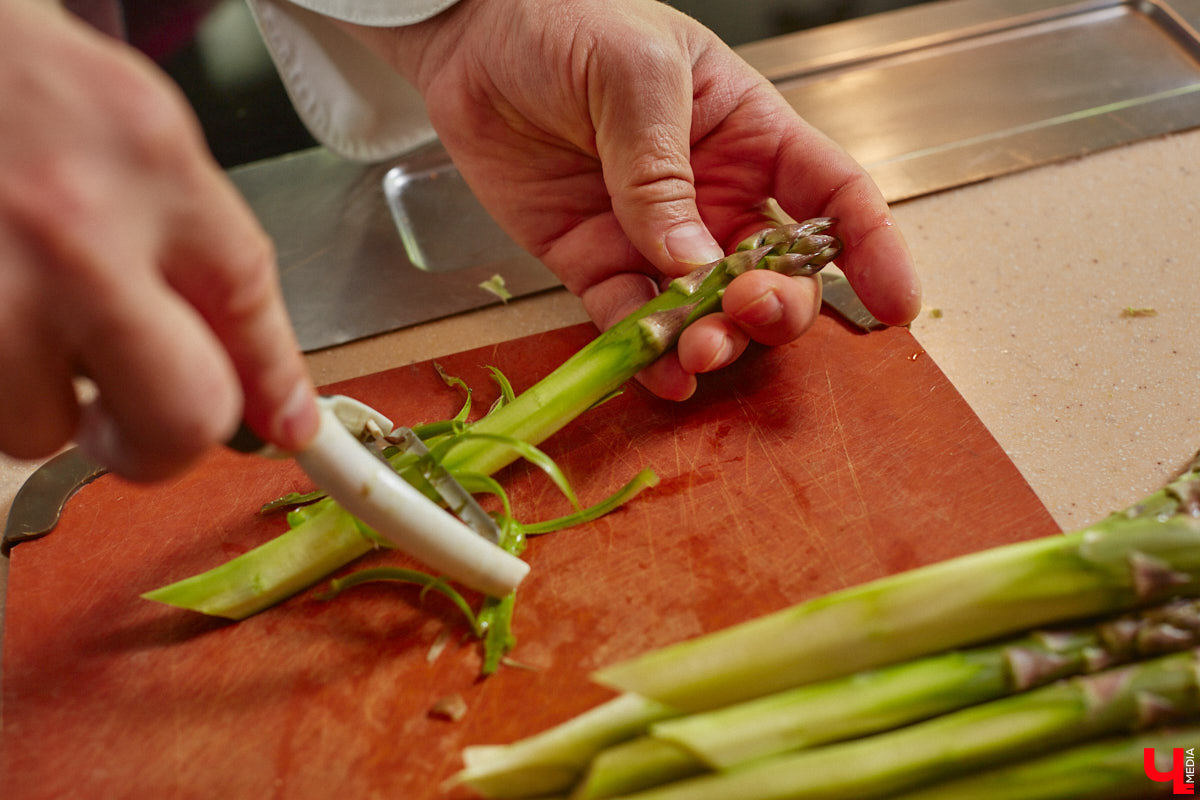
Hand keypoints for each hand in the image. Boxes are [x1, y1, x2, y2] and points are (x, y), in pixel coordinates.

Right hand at [0, 0, 317, 479]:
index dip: (275, 383)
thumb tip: (241, 355)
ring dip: (40, 399)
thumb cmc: (1, 73)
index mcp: (149, 159)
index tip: (288, 426)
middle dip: (164, 440)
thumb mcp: (124, 123)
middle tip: (133, 422)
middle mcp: (78, 227)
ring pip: (46, 427)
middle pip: (183, 414)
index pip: (250, 305)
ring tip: (20, 320)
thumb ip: (188, 232)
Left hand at [349, 0, 920, 399]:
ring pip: (708, 310)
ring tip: (696, 350)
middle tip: (744, 312)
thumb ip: (661, 171)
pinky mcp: (596, 263)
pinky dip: (648, 354)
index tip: (894, 306)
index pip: (834, 198)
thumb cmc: (568, 18)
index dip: (872, 252)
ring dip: (715, 341)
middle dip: (776, 308)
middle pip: (777, 274)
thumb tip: (690, 264)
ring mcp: (655, 236)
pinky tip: (660, 372)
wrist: (473, 32)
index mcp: (750, 135)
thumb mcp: (634, 74)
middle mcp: (713, 195)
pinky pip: (632, 321)